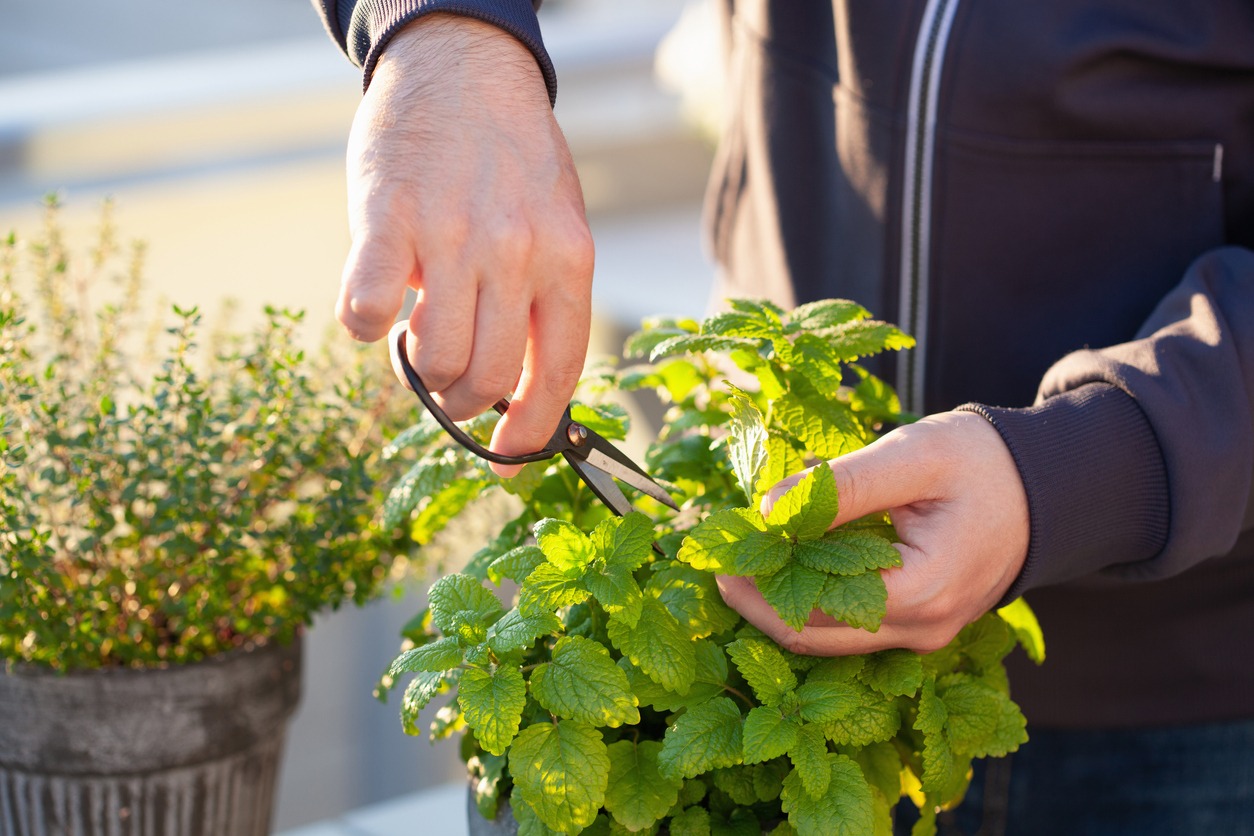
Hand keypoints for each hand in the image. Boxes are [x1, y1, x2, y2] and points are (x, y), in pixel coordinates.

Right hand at [337, 14, 594, 475]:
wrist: (462, 66)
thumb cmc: (512, 157)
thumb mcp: (557, 223)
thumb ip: (545, 301)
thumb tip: (520, 393)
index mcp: (569, 258)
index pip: (558, 372)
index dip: (531, 432)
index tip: (510, 461)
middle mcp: (517, 251)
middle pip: (488, 377)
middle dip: (462, 403)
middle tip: (446, 385)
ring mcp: (452, 235)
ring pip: (435, 358)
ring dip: (419, 368)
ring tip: (417, 333)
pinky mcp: (387, 219)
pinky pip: (369, 312)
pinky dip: (366, 328)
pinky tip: (373, 308)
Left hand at [718, 411, 1029, 654]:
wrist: (1049, 486)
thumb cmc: (984, 463)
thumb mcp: (913, 456)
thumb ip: (842, 486)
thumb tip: (767, 509)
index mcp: (922, 592)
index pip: (812, 607)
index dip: (757, 581)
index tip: (721, 544)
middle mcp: (922, 630)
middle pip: (811, 637)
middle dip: (756, 601)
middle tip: (714, 560)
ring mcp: (922, 636)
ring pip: (827, 640)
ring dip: (778, 604)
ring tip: (741, 559)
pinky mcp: (919, 626)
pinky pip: (850, 628)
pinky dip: (809, 602)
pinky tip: (784, 565)